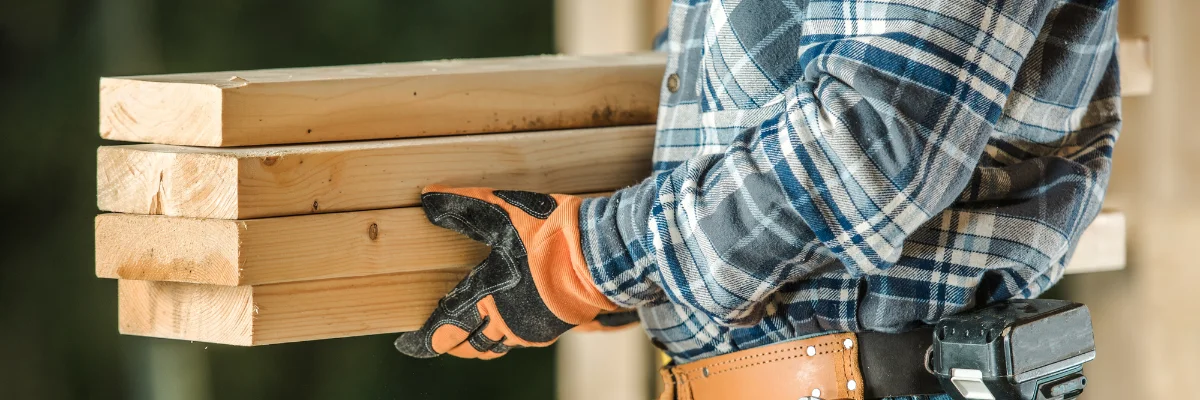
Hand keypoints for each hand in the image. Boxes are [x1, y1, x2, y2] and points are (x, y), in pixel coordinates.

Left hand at [395, 186, 619, 358]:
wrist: (602, 254)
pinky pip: (520, 339)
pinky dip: (505, 335)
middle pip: (470, 345)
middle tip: (440, 337)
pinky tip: (508, 320)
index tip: (408, 344)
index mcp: (487, 298)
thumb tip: (427, 198)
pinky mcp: (555, 326)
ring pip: (496, 345)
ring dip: (479, 341)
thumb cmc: (551, 234)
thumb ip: (464, 206)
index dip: (424, 340)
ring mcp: (532, 328)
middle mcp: (506, 322)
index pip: (445, 330)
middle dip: (452, 342)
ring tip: (470, 331)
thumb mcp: (502, 211)